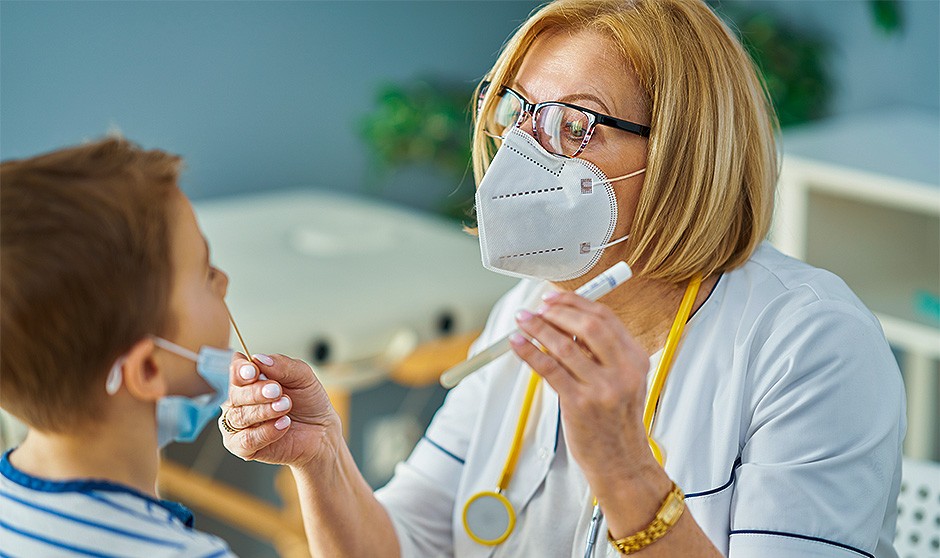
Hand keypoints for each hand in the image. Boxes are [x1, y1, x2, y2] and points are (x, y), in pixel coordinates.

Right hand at [220, 353, 341, 467]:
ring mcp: (239, 424)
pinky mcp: (244, 447)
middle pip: (235, 393)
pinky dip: (266, 432)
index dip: (240, 370)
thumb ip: (283, 365)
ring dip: (264, 411)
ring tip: (286, 406)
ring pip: (239, 416)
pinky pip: (246, 440)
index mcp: (250, 380)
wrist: (322, 431)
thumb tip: (259, 358)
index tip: (253, 370)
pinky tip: (283, 424)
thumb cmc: (308, 402)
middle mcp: (239, 401)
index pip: (235, 370)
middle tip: (277, 391)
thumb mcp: (303, 377)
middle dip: (256, 392)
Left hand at [509, 291, 656, 482]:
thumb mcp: (624, 381)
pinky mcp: (579, 404)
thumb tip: (566, 323)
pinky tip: (518, 343)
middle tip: (538, 309)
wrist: (621, 462)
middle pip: (587, 326)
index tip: (555, 298)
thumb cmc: (616, 422)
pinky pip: (549, 369)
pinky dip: (530, 351)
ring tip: (523, 321)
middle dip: (557, 312)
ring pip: (564, 346)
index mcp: (636, 360)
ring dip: (538, 328)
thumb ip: (602, 353)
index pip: (606, 318)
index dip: (576, 303)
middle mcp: (623, 371)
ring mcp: (602, 388)